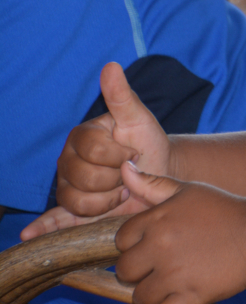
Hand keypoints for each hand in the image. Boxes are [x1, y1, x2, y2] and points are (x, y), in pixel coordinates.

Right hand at [21, 62, 170, 239]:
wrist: (157, 173)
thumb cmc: (147, 143)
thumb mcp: (139, 119)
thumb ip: (122, 96)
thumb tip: (111, 66)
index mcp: (82, 137)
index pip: (93, 152)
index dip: (119, 157)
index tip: (134, 154)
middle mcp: (68, 160)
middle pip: (84, 178)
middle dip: (116, 179)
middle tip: (128, 174)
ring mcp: (68, 185)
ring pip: (77, 202)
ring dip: (108, 201)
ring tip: (121, 191)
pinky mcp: (73, 210)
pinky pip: (54, 220)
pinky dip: (41, 229)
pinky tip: (29, 237)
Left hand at [116, 163, 245, 303]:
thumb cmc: (224, 210)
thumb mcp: (188, 190)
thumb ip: (152, 183)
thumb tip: (123, 168)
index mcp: (157, 221)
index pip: (121, 240)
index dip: (135, 243)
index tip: (154, 244)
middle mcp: (161, 247)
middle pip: (124, 269)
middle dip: (138, 270)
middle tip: (161, 266)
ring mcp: (175, 274)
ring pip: (139, 296)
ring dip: (152, 292)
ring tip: (171, 283)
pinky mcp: (191, 296)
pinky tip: (178, 300)